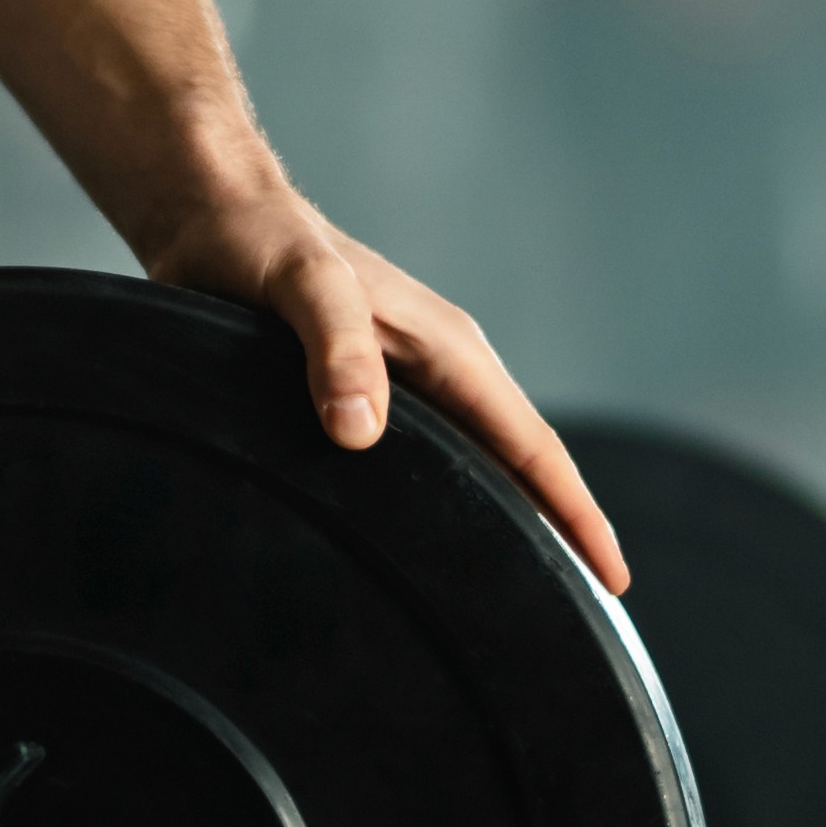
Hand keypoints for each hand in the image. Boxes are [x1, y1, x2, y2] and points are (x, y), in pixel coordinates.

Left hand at [144, 187, 628, 592]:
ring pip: (480, 463)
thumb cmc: (256, 241)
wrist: (212, 211)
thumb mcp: (298, 285)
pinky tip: (443, 539)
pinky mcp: (369, 392)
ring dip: (513, 519)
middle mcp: (442, 368)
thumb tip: (362, 432)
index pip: (531, 445)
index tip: (613, 579)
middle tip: (588, 614)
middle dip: (562, 532)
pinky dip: (457, 502)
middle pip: (520, 463)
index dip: (574, 513)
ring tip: (534, 591)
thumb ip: (336, 348)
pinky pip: (434, 458)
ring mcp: (409, 382)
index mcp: (448, 349)